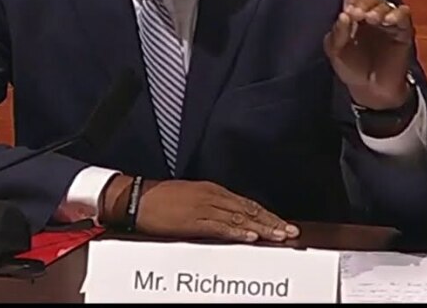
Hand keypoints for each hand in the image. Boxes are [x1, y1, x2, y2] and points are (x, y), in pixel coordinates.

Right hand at [102, 177, 298, 242]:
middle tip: (291, 232)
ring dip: (262, 228)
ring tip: (279, 236)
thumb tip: (229, 218)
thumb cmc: (158, 199)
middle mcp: (212, 195)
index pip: (246, 203)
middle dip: (271, 222)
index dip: (266, 214)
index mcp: (212, 190)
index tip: (282, 224)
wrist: (135, 198)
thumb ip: (210, 205)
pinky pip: (220, 227)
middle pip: (248, 210)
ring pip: (240, 218)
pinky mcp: (193, 220)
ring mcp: (203, 207)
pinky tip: (251, 237)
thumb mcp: (189, 197)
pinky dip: (237, 232)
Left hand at [323, 0, 413, 108]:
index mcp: (354, 12)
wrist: (371, 90)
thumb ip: (337, 33)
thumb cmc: (351, 67)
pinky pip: (404, 15)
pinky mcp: (404, 31)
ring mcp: (389, 21)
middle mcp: (372, 12)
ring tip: (371, 19)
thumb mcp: (336, 51)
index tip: (347, 9)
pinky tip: (388, 21)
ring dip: (378, 9)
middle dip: (363, 3)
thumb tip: (343, 15)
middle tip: (356, 16)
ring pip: (386, 4)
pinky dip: (397, 14)